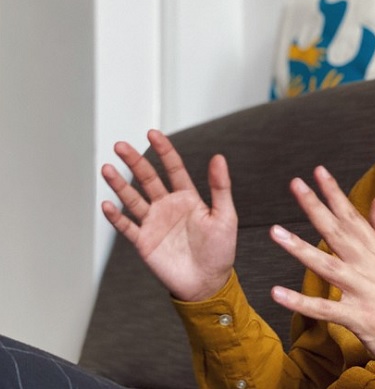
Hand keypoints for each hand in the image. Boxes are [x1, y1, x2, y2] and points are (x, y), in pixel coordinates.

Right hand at [101, 130, 237, 301]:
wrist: (208, 283)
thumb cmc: (220, 250)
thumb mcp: (225, 216)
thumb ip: (220, 187)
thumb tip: (219, 157)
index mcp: (188, 197)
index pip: (173, 168)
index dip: (163, 150)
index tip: (152, 134)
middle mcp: (168, 206)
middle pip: (148, 178)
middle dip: (134, 161)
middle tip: (121, 146)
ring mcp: (154, 223)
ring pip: (133, 198)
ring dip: (119, 184)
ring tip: (107, 169)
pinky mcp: (144, 241)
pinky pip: (127, 226)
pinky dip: (116, 216)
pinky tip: (107, 203)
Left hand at [270, 166, 374, 388]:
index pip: (355, 218)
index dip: (336, 194)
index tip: (318, 173)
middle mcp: (373, 268)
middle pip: (339, 233)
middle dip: (315, 207)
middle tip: (296, 185)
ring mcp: (366, 293)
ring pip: (328, 266)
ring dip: (300, 248)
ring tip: (275, 232)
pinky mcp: (361, 320)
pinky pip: (325, 310)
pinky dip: (301, 302)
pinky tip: (278, 293)